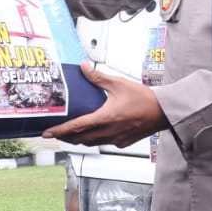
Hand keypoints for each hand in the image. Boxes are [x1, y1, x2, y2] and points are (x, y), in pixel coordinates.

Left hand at [44, 62, 167, 147]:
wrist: (163, 111)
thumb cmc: (144, 99)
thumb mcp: (118, 84)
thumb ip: (98, 77)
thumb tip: (84, 68)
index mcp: (105, 118)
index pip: (76, 127)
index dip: (60, 130)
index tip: (48, 133)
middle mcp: (109, 132)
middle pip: (80, 139)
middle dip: (66, 137)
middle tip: (56, 133)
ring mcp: (116, 139)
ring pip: (91, 143)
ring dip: (79, 139)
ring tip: (70, 133)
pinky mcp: (122, 142)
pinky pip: (104, 143)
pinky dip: (95, 139)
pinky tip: (94, 132)